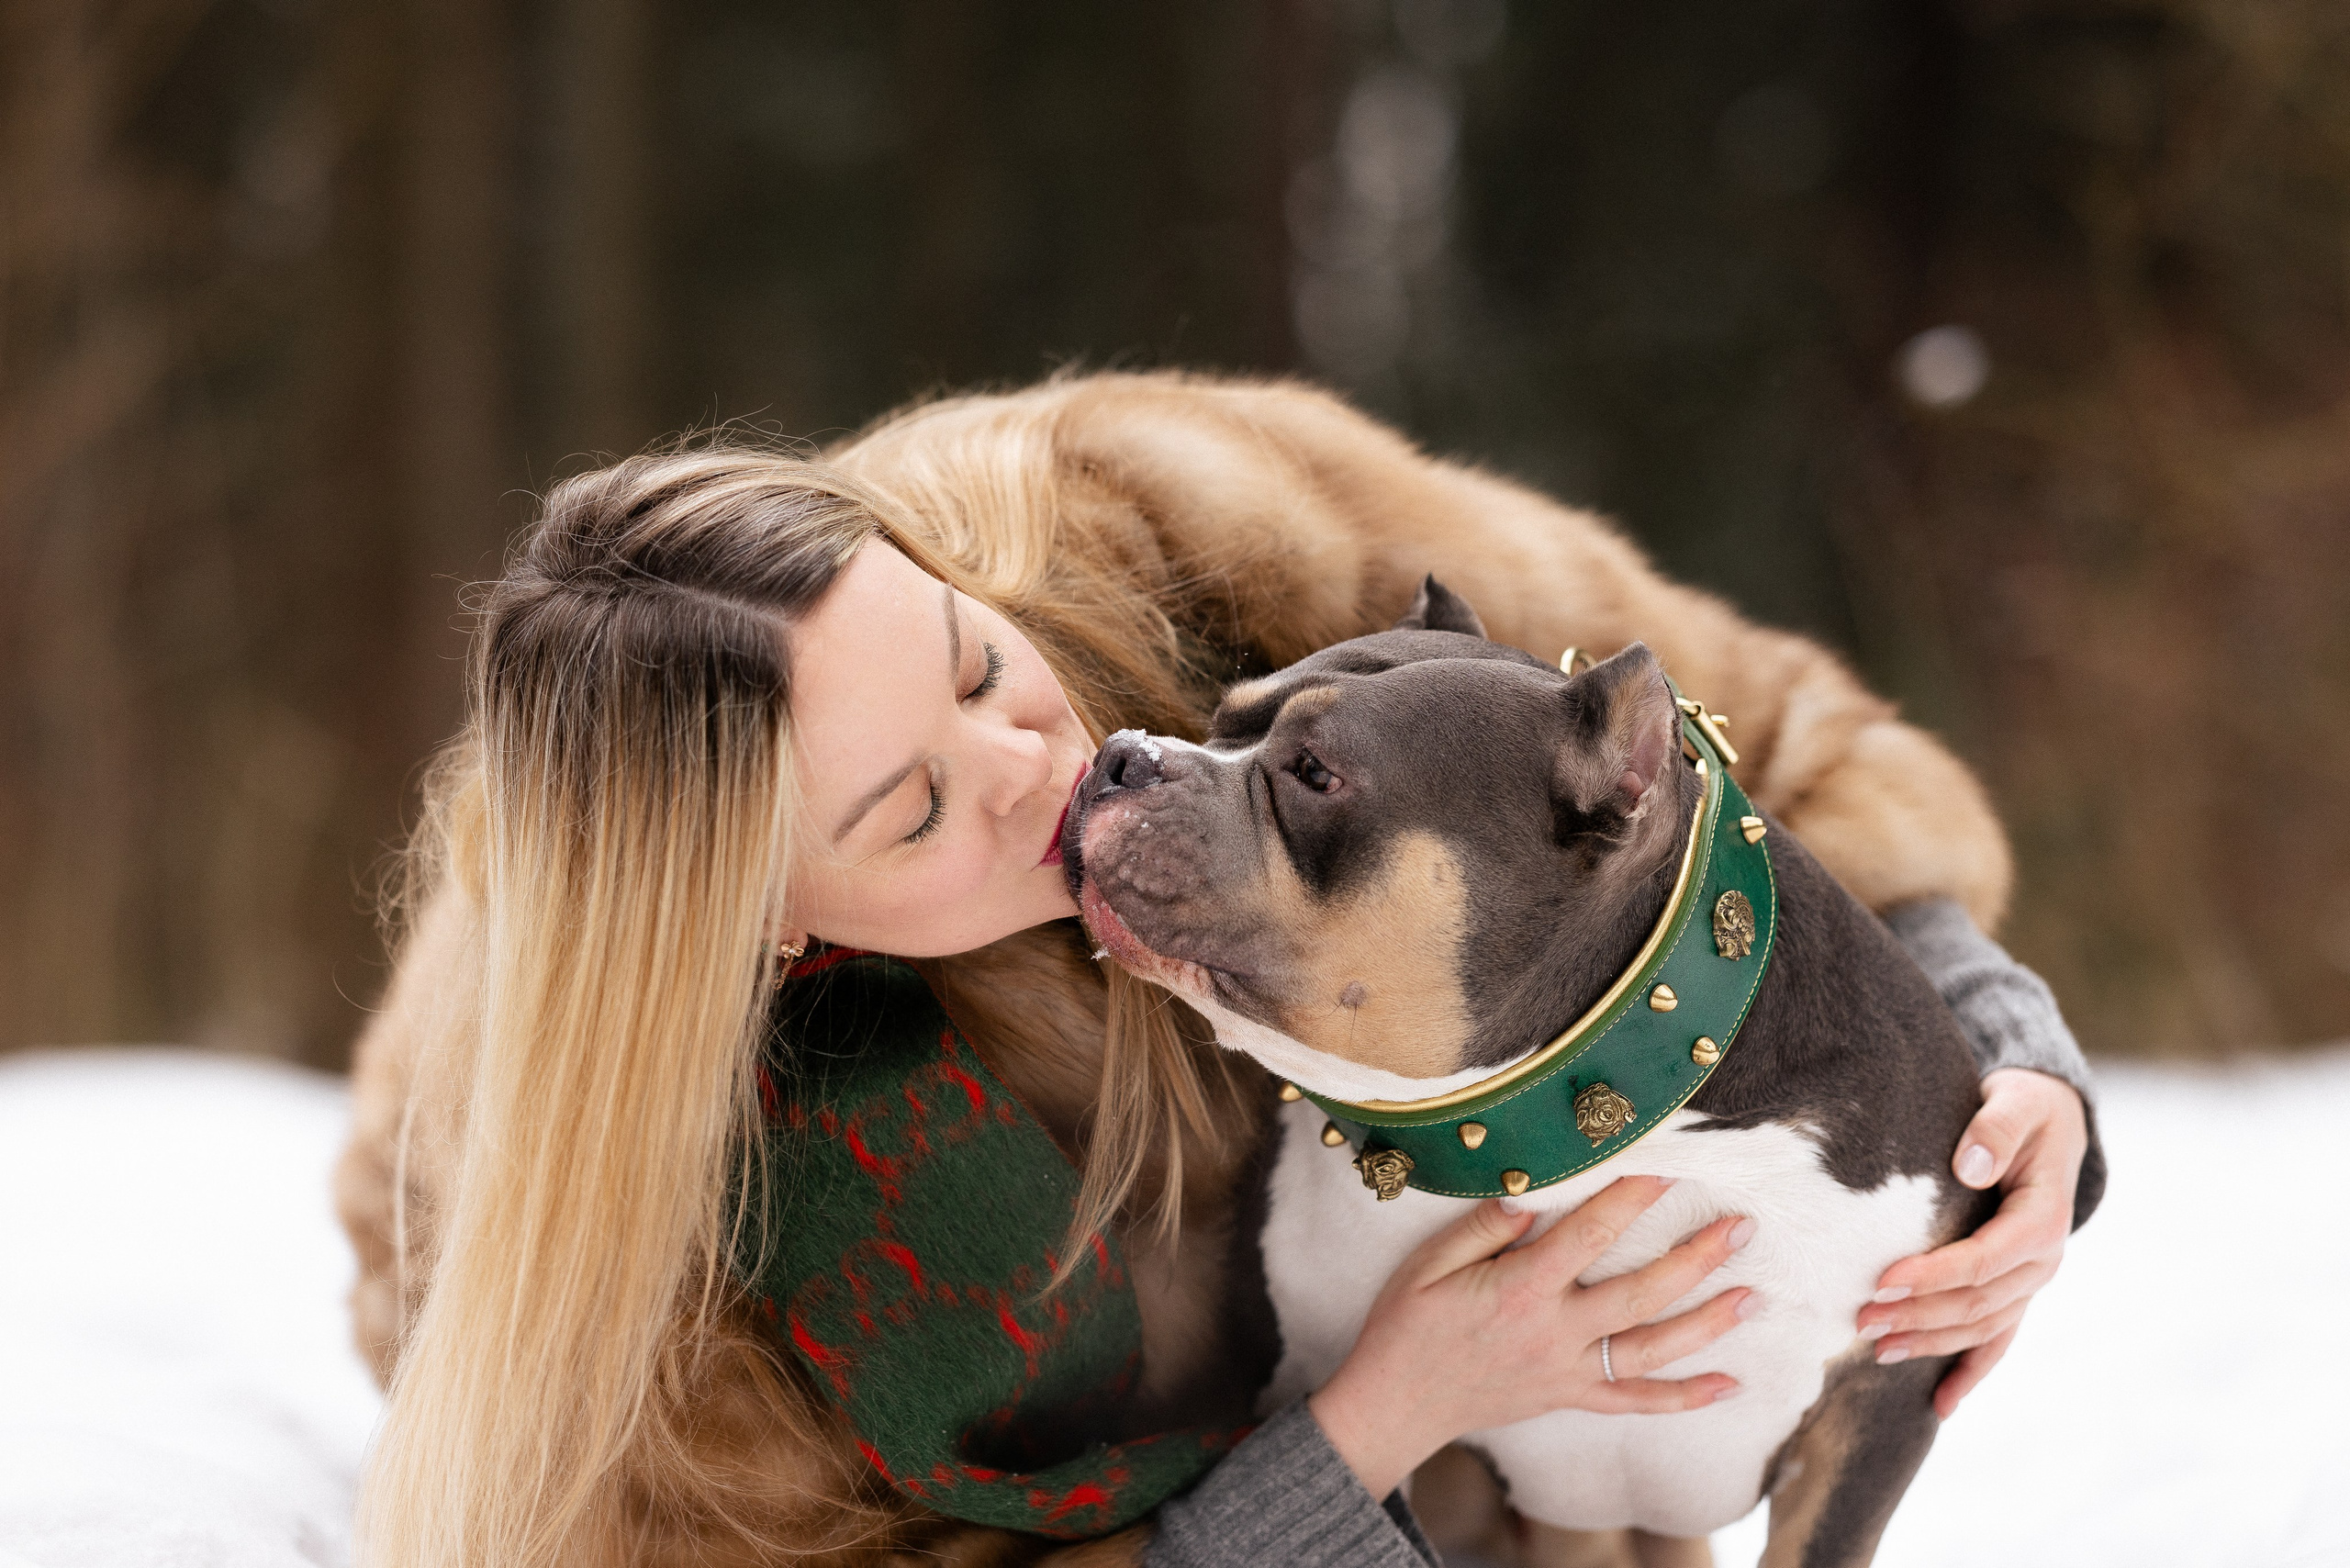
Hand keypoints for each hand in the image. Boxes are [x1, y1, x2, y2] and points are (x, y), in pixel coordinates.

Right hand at [1308, 1175, 1755, 1498]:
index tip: (1667, 1168)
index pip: (1589, 1235)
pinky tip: (1730, 1384)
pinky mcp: (1569, 1398)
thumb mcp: (1428, 1264)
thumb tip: (1532, 1197)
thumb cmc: (1406, 1326)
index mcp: (1520, 1290)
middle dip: (1696, 1258)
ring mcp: (1567, 1371)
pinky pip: (1635, 1401)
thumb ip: (1484, 1229)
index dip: (1630, 1198)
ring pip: (1651, 1347)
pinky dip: (1686, 1396)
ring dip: (1707, 1322)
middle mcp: (1554, 1333)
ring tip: (1753, 1295)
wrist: (1395, 1404)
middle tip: (1742, 1227)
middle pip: (1640, 1293)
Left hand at [1858, 1068, 2087, 1418]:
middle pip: (1977, 1302)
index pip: (1983, 1260)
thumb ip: (1995, 1130)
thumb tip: (1969, 1166)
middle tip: (1861, 1320)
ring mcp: (2030, 1282)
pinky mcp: (2015, 1288)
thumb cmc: (2026, 1109)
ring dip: (1932, 1344)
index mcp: (2042, 1221)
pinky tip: (1941, 1404)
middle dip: (1919, 1315)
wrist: (2051, 1122)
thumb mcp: (2016, 1102)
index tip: (1882, 1281)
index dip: (1933, 1276)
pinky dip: (1971, 1371)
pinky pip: (1997, 1339)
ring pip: (1982, 1327)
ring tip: (1879, 1350)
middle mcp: (2041, 1261)